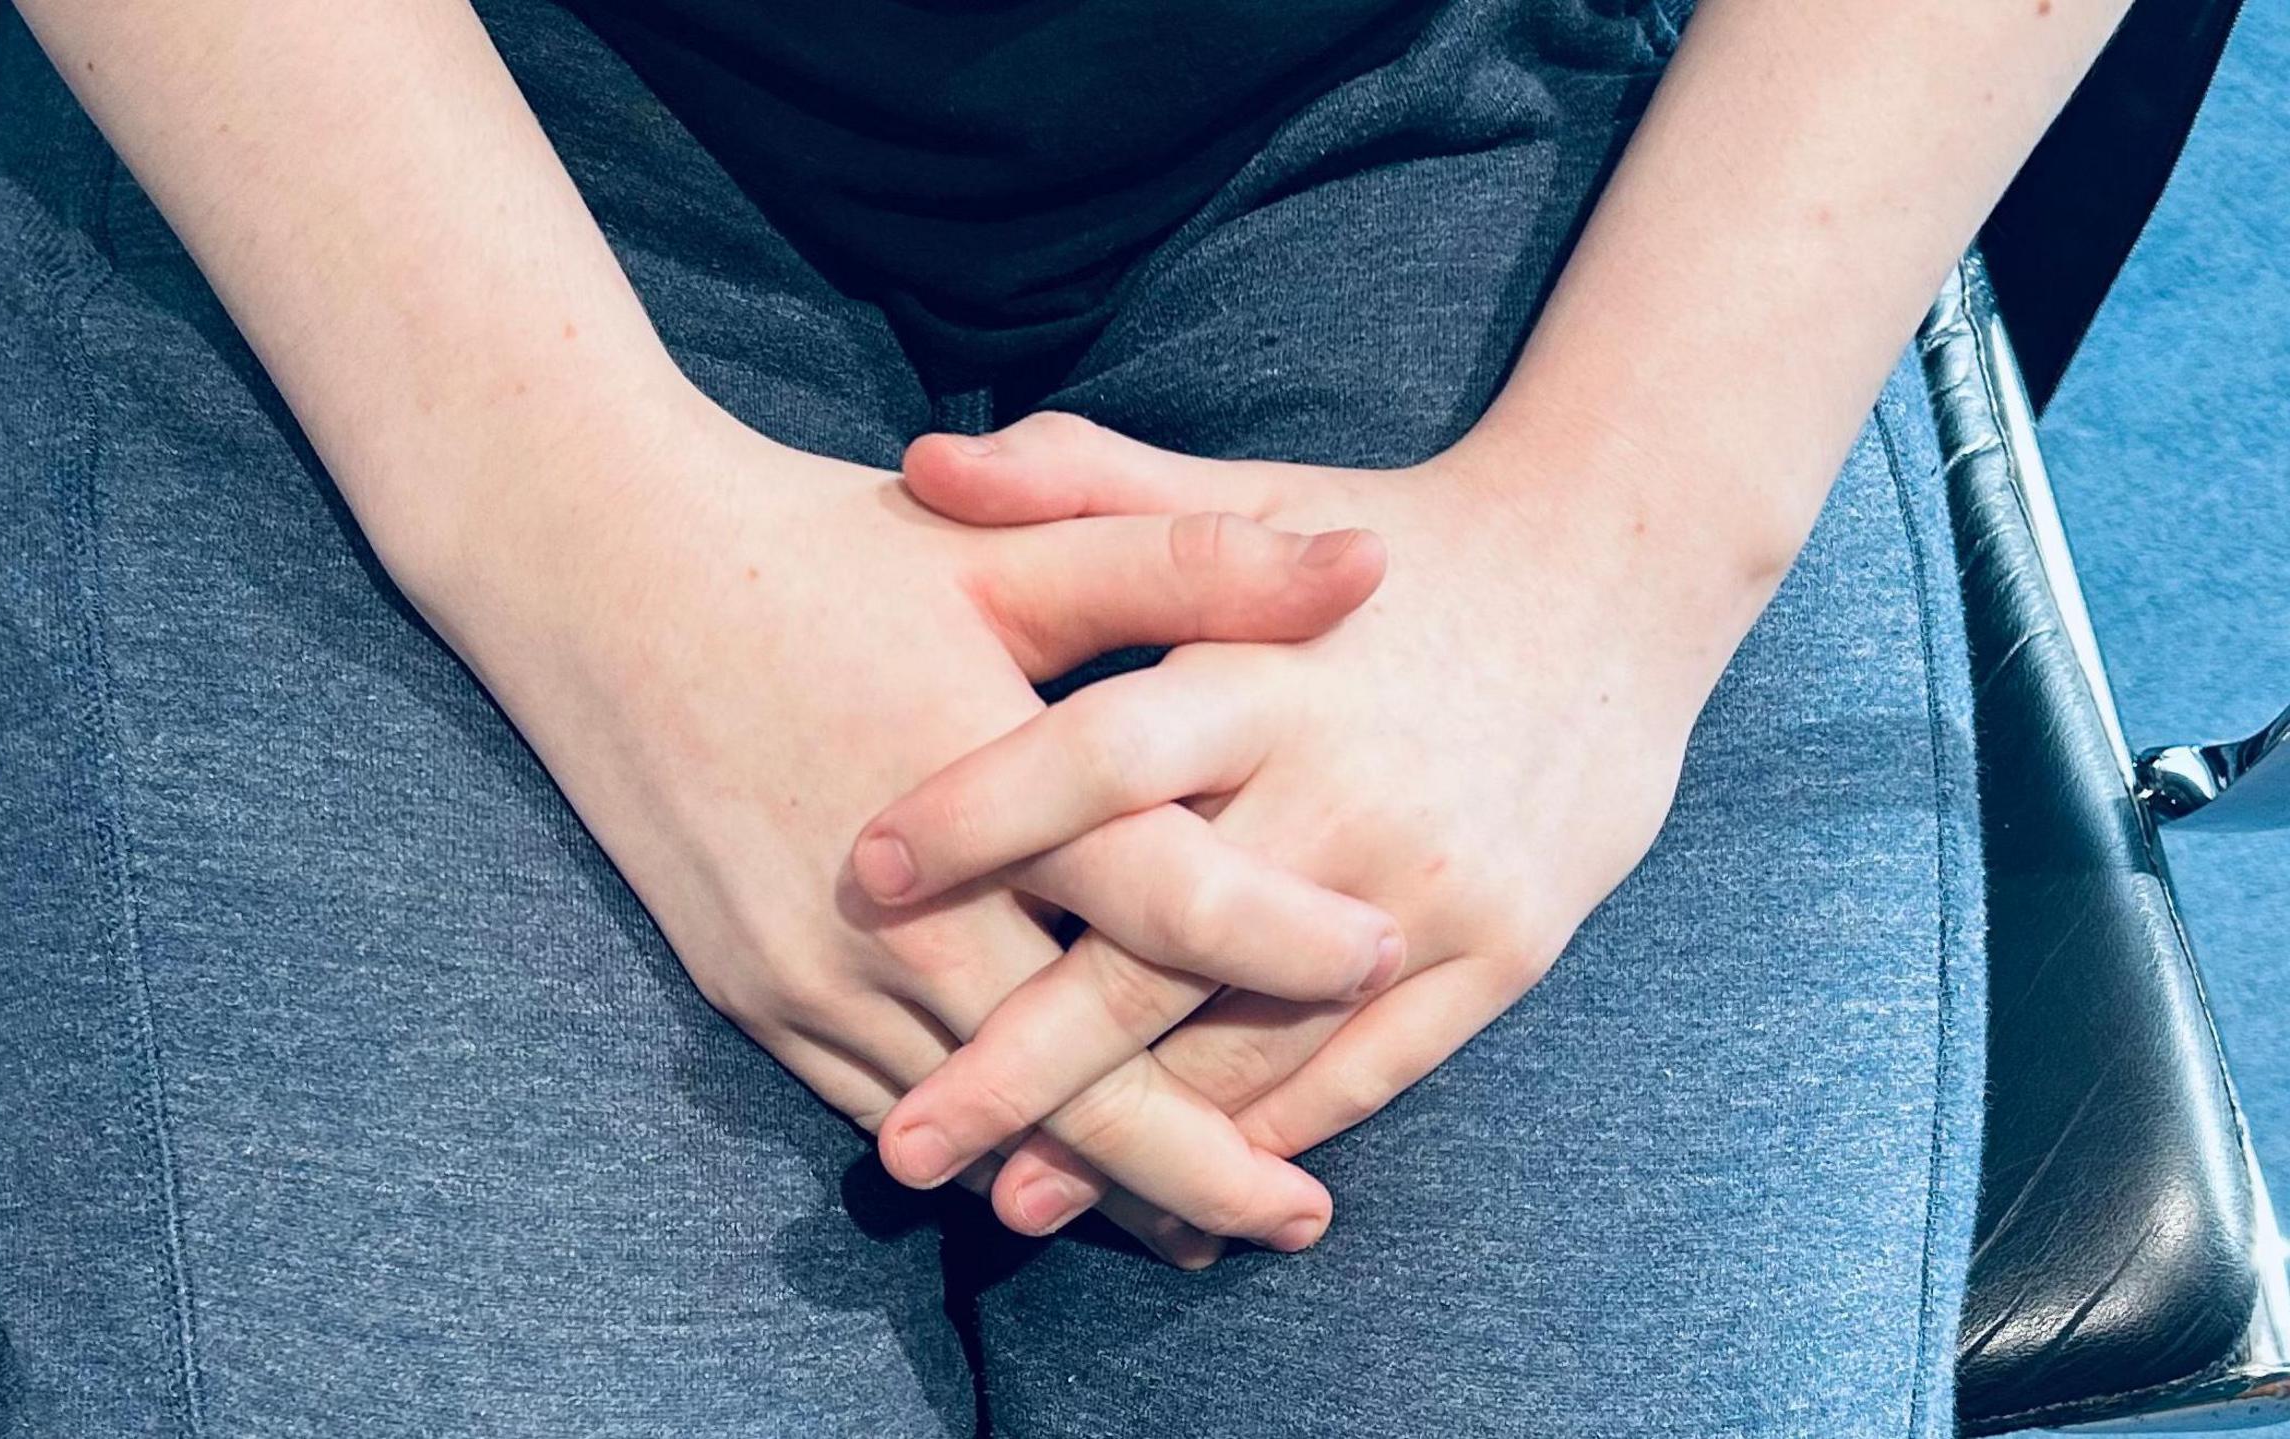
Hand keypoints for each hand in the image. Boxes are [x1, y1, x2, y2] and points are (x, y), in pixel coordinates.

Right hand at [386, 394, 1409, 1257]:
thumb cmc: (821, 553)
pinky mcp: (758, 995)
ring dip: (1095, 1182)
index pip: (1169, 902)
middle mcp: (901, 910)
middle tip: (1306, 1222)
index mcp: (986, 785)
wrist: (600, 574)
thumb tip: (1368, 562)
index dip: (1288, 948)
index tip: (1386, 969)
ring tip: (1204, 1225)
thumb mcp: (1003, 548)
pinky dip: (980, 1151)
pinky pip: (885, 1107)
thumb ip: (1187, 566)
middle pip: (1080, 1074)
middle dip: (1205, 1163)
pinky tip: (1043, 1176)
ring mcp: (816, 971)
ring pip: (980, 1121)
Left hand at [852, 410, 1780, 1239]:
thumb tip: (921, 463)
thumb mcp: (1253, 496)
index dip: (983, 813)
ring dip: (1132, 1137)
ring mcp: (1423, 887)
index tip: (868, 880)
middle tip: (904, 1147)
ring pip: (1255, 1041)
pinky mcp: (1496, 954)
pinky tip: (1181, 1194)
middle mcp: (1341, 789)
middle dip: (1022, 1060)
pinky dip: (1268, 1137)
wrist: (1619, 581)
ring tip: (1015, 1203)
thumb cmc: (1396, 545)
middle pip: (1156, 948)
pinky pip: (1366, 1071)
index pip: (1101, 754)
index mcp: (1265, 671)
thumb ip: (1082, 481)